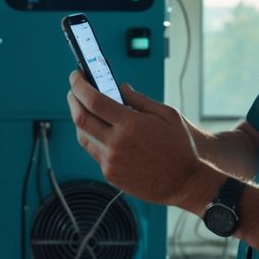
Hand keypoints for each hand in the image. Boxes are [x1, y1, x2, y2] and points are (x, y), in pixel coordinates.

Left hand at [65, 71, 210, 211]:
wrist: (186, 183)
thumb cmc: (180, 147)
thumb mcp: (167, 114)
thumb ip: (139, 99)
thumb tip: (119, 87)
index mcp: (131, 124)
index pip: (92, 99)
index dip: (79, 84)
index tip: (76, 76)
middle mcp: (116, 143)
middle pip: (80, 117)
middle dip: (72, 99)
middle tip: (74, 89)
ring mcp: (111, 161)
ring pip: (82, 136)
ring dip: (80, 118)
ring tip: (85, 108)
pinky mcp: (110, 174)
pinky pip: (93, 151)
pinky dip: (92, 136)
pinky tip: (99, 130)